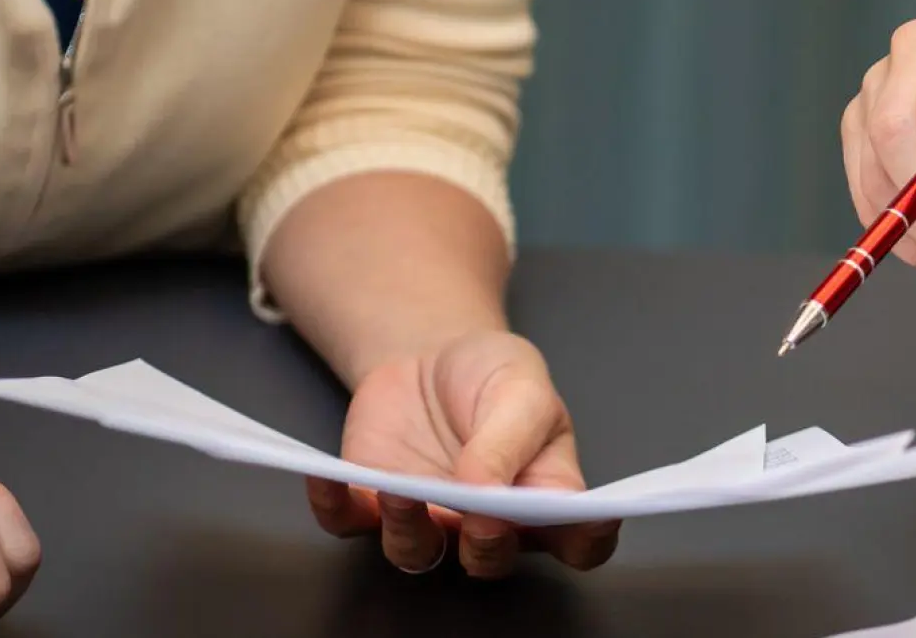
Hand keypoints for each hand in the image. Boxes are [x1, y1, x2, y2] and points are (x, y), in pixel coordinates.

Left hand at [304, 331, 618, 577]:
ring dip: (409, 530)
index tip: (587, 517)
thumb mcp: (519, 389)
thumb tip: (488, 493)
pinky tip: (327, 477)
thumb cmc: (492, 377)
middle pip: (493, 560)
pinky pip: (347, 523)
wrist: (431, 354)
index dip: (588, 537)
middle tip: (484, 516)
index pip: (581, 538)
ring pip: (418, 554)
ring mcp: (430, 519)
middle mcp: (489, 523)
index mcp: (544, 497)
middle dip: (488, 546)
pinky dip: (332, 505)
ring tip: (403, 491)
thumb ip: (510, 441)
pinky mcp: (372, 505)